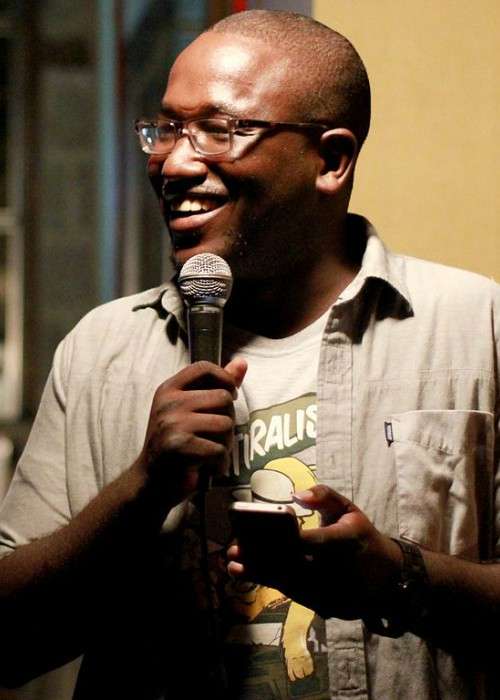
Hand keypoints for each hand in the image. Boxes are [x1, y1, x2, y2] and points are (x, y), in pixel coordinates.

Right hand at [137, 358, 246, 506]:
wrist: (151, 483)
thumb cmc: (175, 444)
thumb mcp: (190, 410)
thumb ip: (216, 386)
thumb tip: (242, 362)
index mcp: (168, 389)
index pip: (203, 368)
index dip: (224, 378)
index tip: (228, 395)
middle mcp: (168, 403)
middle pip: (223, 398)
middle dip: (228, 420)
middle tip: (214, 436)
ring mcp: (172, 423)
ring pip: (225, 424)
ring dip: (226, 443)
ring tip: (210, 452)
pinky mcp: (179, 446)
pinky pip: (220, 449)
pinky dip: (219, 462)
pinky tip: (207, 467)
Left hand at [228, 484, 401, 619]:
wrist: (389, 578)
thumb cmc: (361, 537)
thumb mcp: (349, 510)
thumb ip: (324, 495)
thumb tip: (296, 493)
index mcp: (346, 541)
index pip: (314, 542)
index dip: (288, 539)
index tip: (262, 532)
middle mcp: (340, 570)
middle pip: (295, 566)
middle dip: (263, 558)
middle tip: (235, 549)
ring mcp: (334, 592)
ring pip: (291, 584)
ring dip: (261, 574)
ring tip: (235, 564)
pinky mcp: (327, 607)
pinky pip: (295, 595)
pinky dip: (273, 584)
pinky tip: (252, 575)